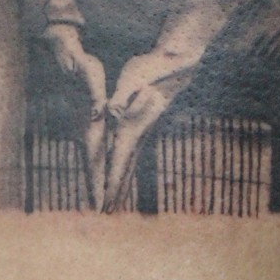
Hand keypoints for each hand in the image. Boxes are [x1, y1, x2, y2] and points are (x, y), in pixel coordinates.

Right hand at [43, 25, 106, 209]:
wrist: (65, 57)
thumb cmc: (80, 65)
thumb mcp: (91, 77)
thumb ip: (94, 94)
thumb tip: (97, 109)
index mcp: (89, 125)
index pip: (95, 161)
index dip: (98, 184)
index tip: (101, 208)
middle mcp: (86, 132)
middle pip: (93, 169)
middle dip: (99, 194)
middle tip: (104, 218)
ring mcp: (85, 129)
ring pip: (94, 163)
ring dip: (98, 184)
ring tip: (104, 205)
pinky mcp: (88, 124)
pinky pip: (96, 153)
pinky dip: (99, 168)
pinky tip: (102, 174)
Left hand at [104, 50, 189, 213]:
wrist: (175, 64)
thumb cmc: (150, 68)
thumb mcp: (131, 78)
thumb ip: (122, 96)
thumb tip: (112, 111)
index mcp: (131, 126)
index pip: (118, 162)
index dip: (111, 185)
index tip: (104, 207)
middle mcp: (139, 133)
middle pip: (125, 169)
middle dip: (115, 193)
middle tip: (105, 216)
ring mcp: (144, 130)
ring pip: (131, 163)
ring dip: (122, 183)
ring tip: (114, 202)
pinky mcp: (145, 124)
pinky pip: (133, 152)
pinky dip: (127, 167)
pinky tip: (125, 171)